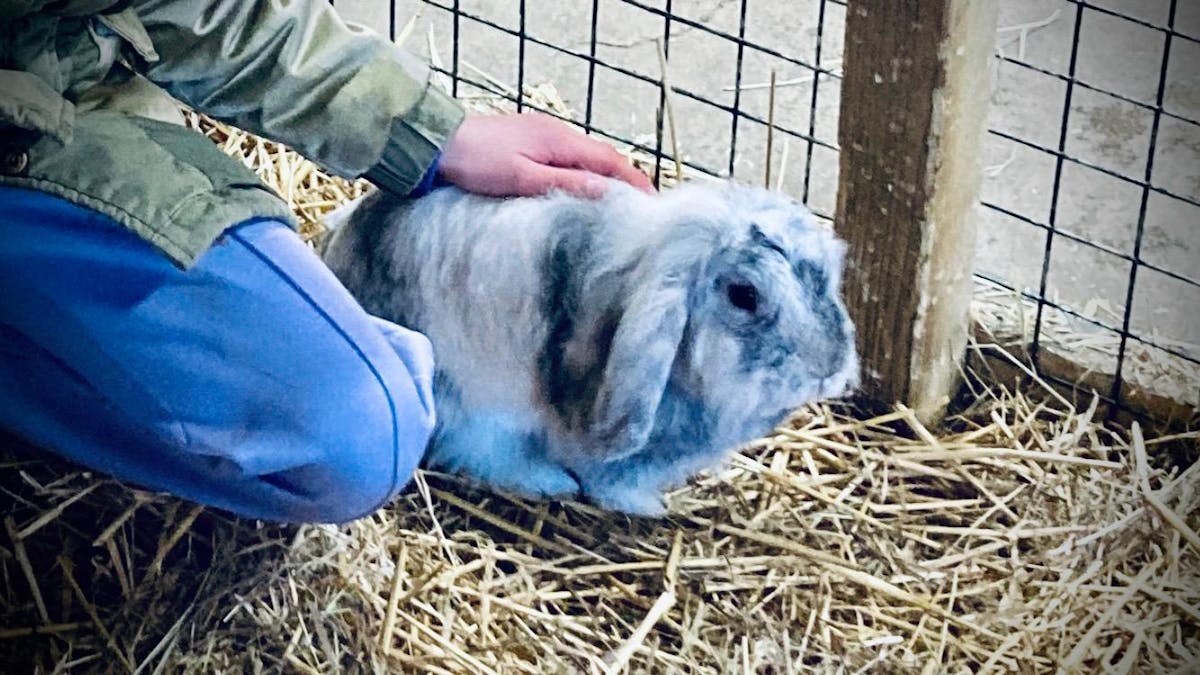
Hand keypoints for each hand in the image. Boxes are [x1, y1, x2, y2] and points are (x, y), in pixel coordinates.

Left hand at [437, 112, 655, 198]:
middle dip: (625, 181)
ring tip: (617, 205)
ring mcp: (543, 135)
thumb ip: (567, 183)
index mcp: (560, 141)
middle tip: (641, 209)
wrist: (438, 143)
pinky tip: (582, 190)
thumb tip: (609, 192)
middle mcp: (557, 133)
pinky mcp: (529, 141)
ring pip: (586, 158)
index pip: (611, 161)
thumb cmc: (477, 162)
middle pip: (603, 158)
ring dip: (605, 178)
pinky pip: (568, 158)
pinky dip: (584, 174)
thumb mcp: (523, 178)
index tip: (654, 204)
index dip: (635, 183)